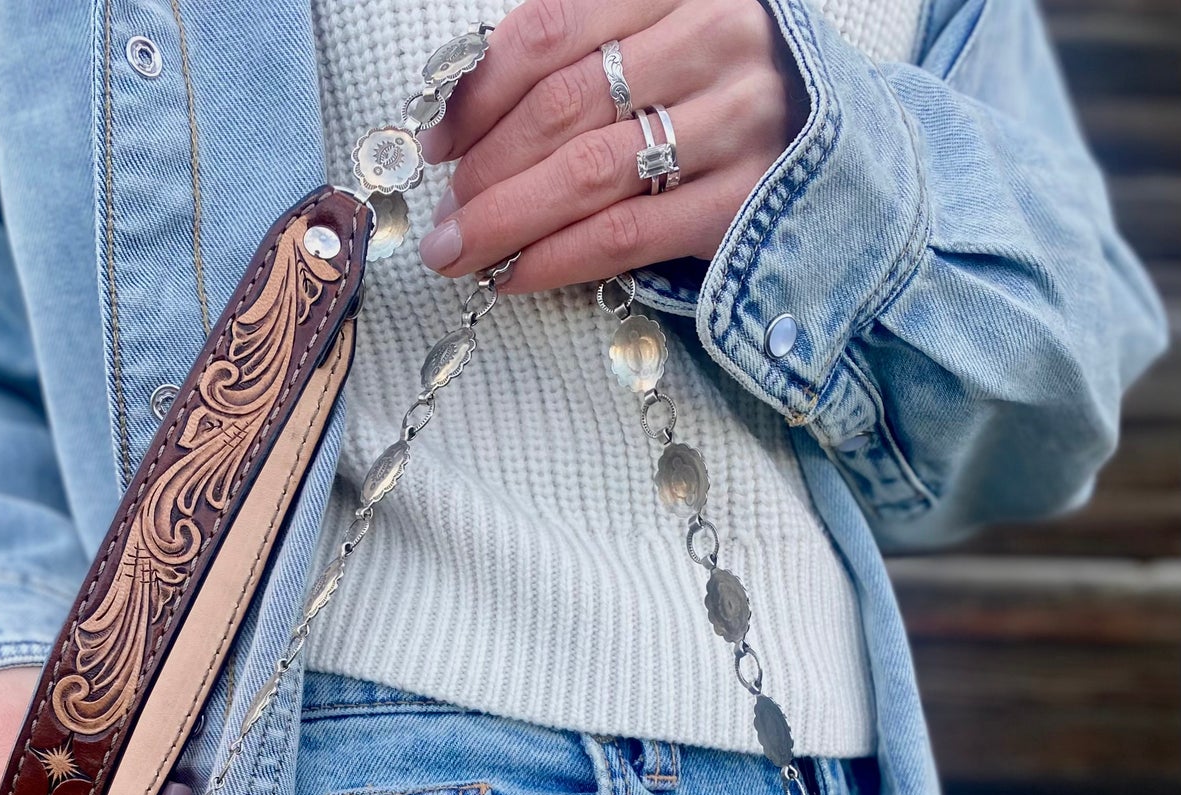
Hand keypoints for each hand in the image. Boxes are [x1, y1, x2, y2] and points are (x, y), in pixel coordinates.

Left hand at [417, 0, 803, 292]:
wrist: (844, 145)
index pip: (551, 30)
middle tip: (444, 213)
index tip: (437, 142)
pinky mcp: (749, 201)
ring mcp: (740, 121)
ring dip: (508, 219)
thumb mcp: (665, 37)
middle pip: (564, 107)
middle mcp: (716, 40)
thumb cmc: (724, 91)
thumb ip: (583, 54)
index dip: (479, 92)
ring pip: (589, 174)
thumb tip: (463, 114)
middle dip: (486, 168)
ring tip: (461, 250)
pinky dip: (557, 259)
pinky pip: (627, 235)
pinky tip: (514, 275)